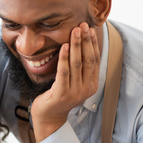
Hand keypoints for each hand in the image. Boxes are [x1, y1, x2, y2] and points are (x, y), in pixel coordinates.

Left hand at [30, 23, 99, 141]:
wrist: (48, 117)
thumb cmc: (58, 96)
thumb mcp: (73, 82)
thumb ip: (78, 69)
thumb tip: (80, 45)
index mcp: (91, 85)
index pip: (94, 60)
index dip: (92, 43)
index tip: (90, 29)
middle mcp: (85, 89)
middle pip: (88, 60)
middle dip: (85, 41)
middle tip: (82, 25)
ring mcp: (74, 92)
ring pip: (77, 64)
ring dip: (76, 45)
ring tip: (74, 31)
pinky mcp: (61, 94)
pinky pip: (64, 72)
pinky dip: (64, 58)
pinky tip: (64, 46)